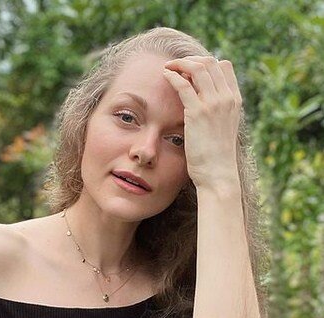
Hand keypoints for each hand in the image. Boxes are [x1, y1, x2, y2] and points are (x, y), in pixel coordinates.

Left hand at [163, 56, 241, 188]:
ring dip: (180, 63)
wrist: (218, 174)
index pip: (224, 66)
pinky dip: (173, 76)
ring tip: (168, 68)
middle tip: (175, 65)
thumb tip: (200, 103)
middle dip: (190, 60)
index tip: (190, 69)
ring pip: (198, 68)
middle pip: (210, 62)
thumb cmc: (216, 156)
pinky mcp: (198, 113)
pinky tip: (165, 76)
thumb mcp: (221, 128)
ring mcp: (214, 104)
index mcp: (235, 100)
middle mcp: (227, 98)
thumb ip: (216, 112)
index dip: (206, 62)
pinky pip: (184, 84)